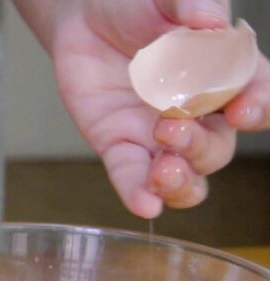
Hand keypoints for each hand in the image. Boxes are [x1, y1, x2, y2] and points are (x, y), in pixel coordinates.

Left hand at [35, 0, 269, 216]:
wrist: (84, 19)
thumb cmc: (138, 7)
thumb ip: (192, 5)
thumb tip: (212, 20)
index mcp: (226, 77)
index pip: (258, 100)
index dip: (259, 109)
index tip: (244, 110)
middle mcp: (200, 115)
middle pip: (217, 147)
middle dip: (201, 145)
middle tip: (171, 125)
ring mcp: (159, 136)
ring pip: (186, 175)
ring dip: (181, 181)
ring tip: (163, 171)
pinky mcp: (121, 146)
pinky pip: (133, 178)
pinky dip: (139, 194)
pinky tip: (144, 206)